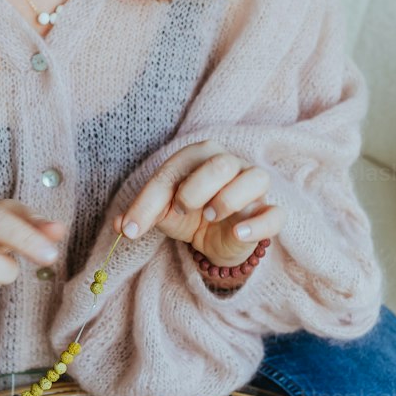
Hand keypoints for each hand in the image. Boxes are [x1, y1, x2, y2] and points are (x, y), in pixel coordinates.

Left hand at [111, 139, 284, 267]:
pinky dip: (257, 224)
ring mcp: (254, 187)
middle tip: (181, 210)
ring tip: (210, 216)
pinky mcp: (269, 212)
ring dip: (228, 199)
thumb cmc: (190, 214)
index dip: (149, 201)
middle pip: (219, 164)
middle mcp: (231, 165)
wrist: (217, 239)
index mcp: (200, 157)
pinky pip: (274, 214)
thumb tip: (120, 225)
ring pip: (254, 179)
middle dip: (195, 189)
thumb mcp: (163, 213)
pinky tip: (237, 233)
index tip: (131, 229)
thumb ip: (141, 215)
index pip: (174, 170)